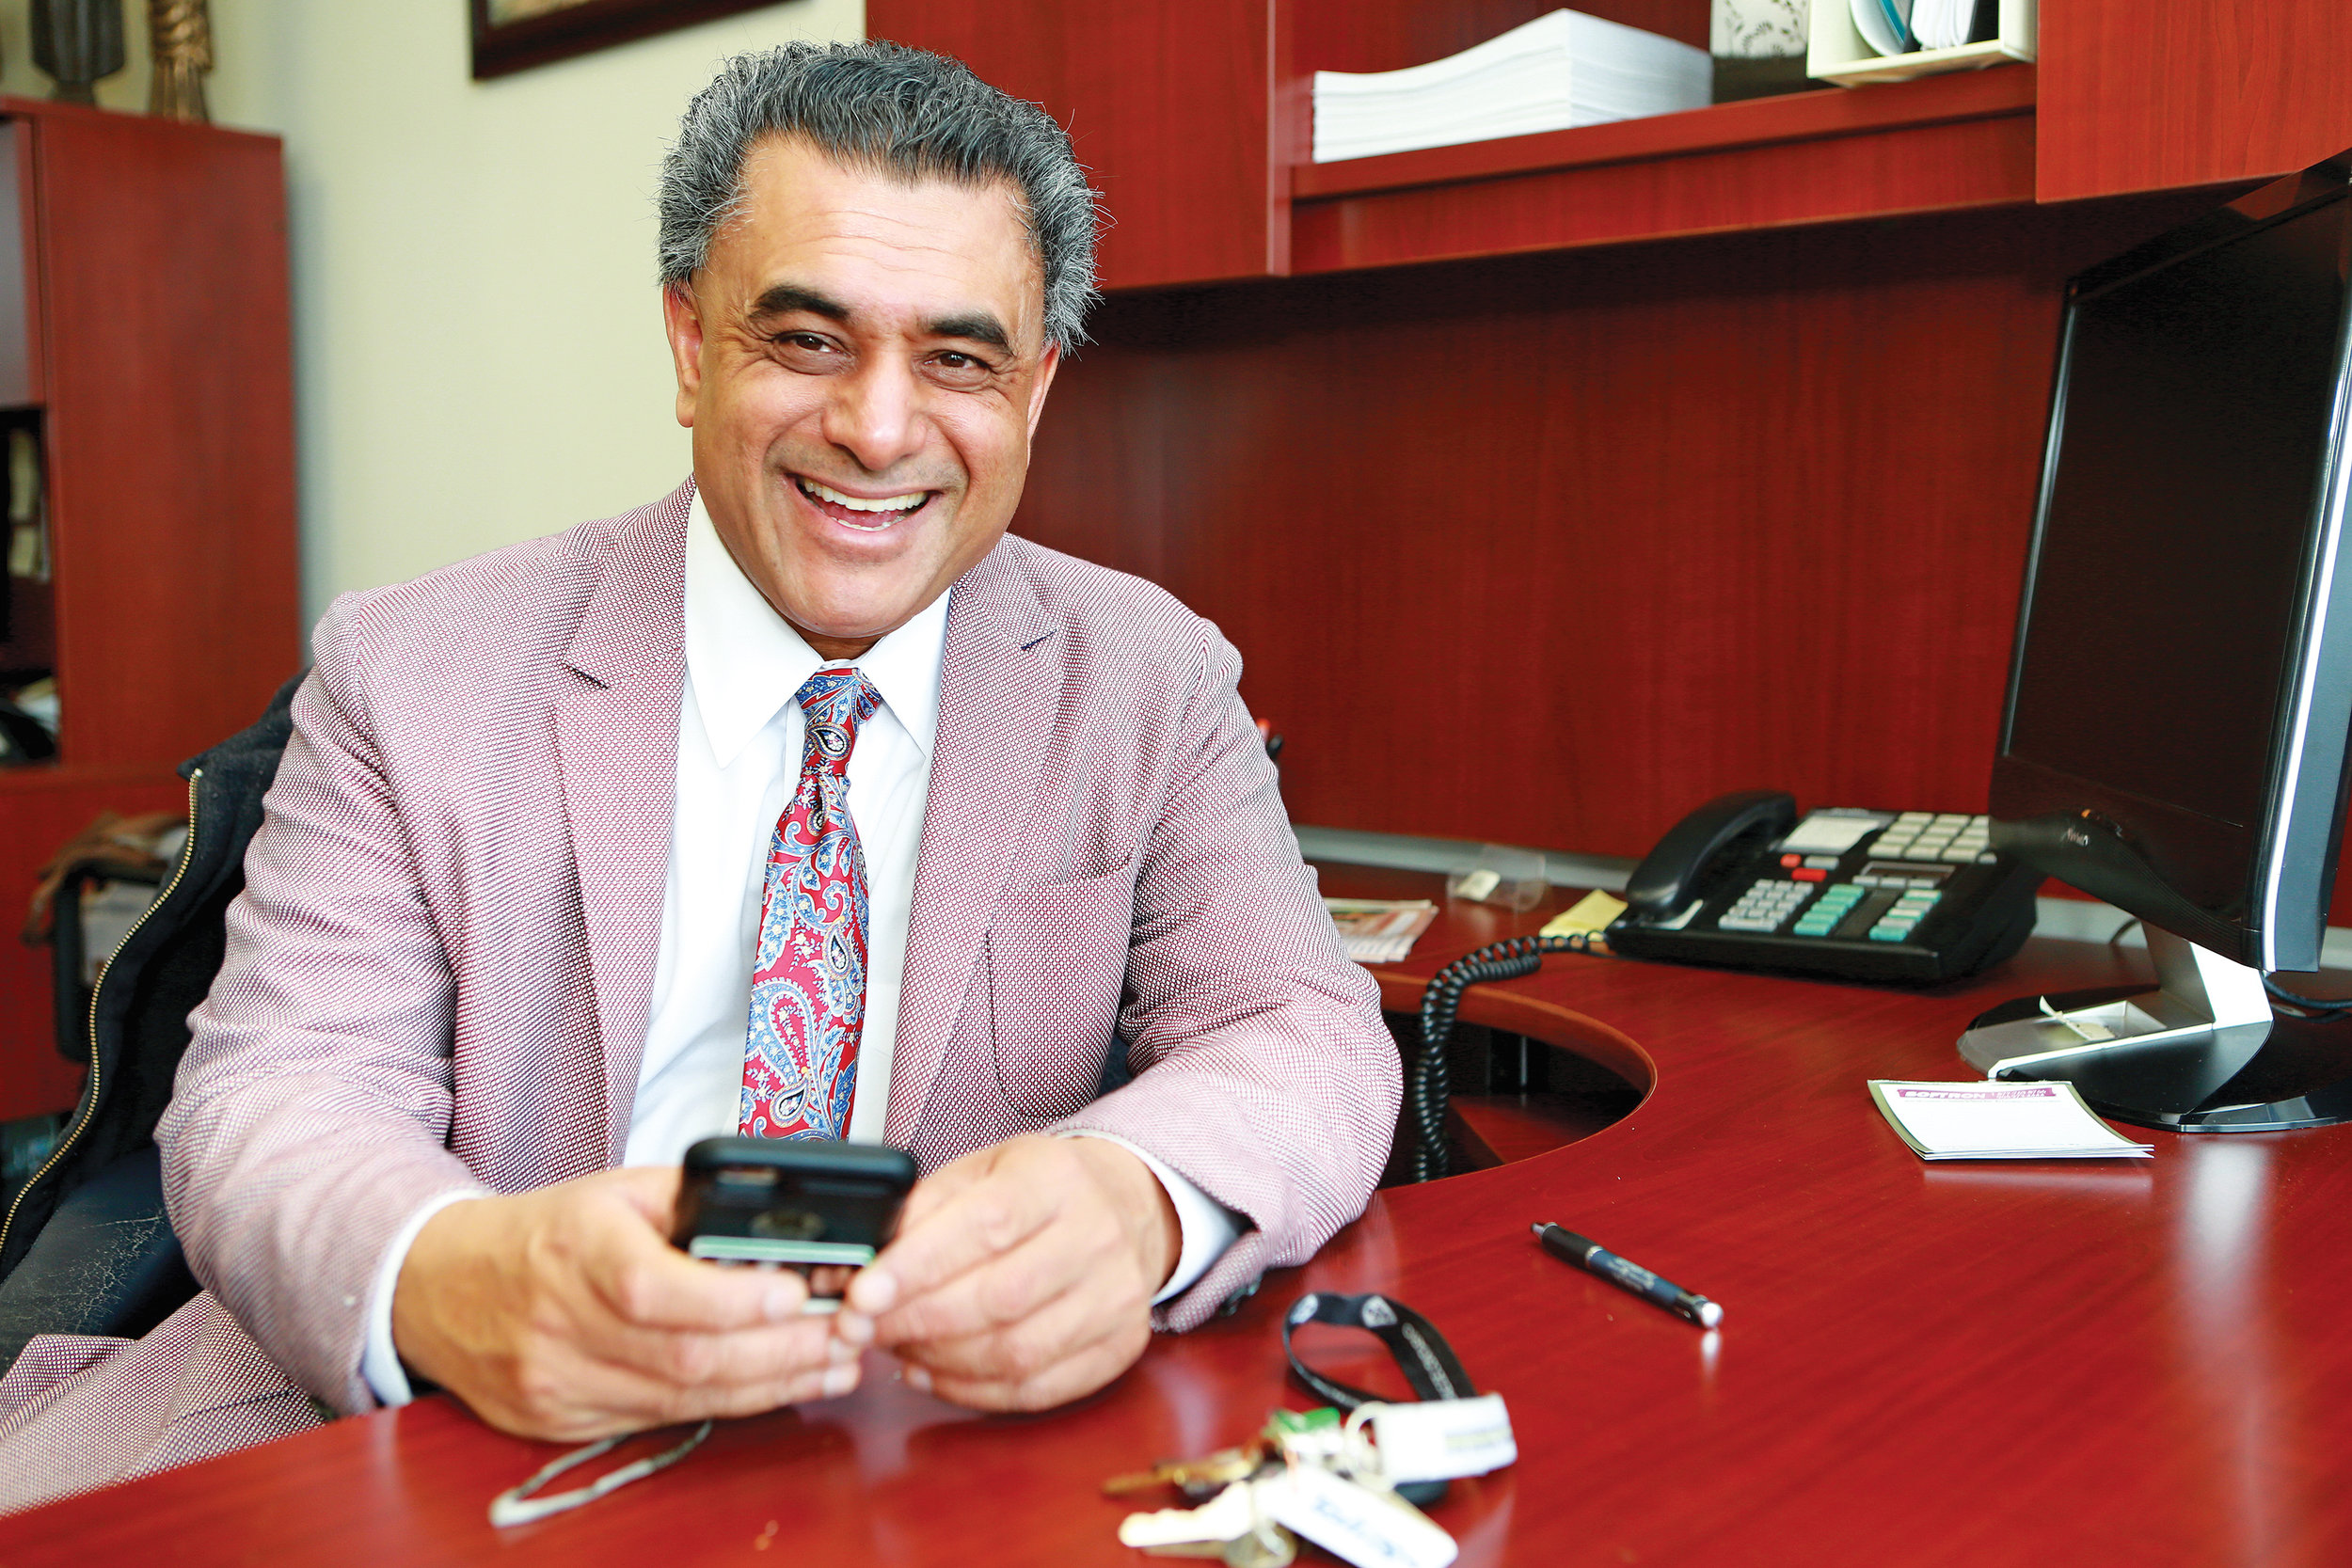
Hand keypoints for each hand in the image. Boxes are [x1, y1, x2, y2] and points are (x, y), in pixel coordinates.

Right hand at [390, 1166, 859, 1440]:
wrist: (440, 1285)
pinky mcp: (561, 1421)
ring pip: (681, 1398)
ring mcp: (557, 1381)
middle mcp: (560, 1322)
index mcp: (575, 1248)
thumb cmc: (546, 1232)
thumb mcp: (617, 1191)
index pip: (657, 1287)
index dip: (735, 1298)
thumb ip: (698, 1202)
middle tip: (846, 1335)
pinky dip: (728, 1406)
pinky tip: (777, 1388)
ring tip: (833, 1365)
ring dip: (770, 1385)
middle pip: (683, 1356)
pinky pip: (660, 1420)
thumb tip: (790, 1224)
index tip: (800, 1293)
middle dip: (780, 1351)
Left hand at [833, 1135, 1178, 1410]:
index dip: (917, 1267)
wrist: (1126, 1205)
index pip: (985, 1225)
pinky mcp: (1120, 1346)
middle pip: (1000, 1297)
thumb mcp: (981, 1172)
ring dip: (940, 1361)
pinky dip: (973, 1391)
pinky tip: (936, 1373)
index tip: (863, 1295)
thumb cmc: (1039, 1190)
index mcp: (1056, 1179)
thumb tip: (856, 1264)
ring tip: (898, 1347)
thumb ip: (920, 1211)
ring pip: (1017, 1352)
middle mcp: (1097, 1236)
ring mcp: (1116, 1297)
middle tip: (864, 1328)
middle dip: (917, 1322)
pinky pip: (1037, 1389)